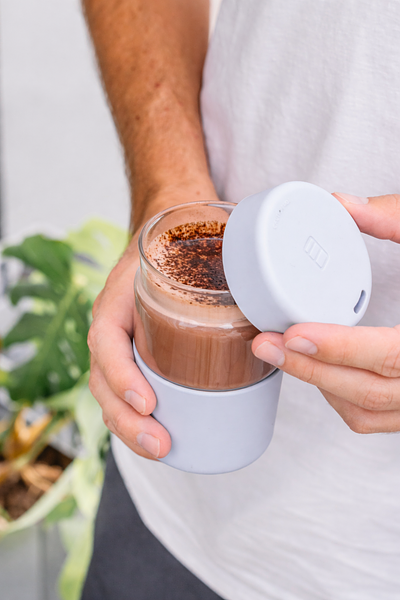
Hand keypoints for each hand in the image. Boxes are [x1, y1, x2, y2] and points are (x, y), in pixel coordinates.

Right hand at [88, 187, 218, 459]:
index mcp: (122, 295)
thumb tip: (283, 287)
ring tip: (163, 449)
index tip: (149, 402)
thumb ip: (229, 256)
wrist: (169, 228)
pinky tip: (163, 438)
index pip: (105, 340)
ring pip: (111, 393)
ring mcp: (125, 341)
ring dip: (130, 428)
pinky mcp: (141, 354)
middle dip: (126, 419)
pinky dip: (138, 419)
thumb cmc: (184, 237)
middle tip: (161, 444)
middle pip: (103, 380)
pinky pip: (129, 390)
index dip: (121, 375)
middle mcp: (116, 323)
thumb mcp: (197, 240)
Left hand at [252, 193, 399, 433]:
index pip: (390, 354)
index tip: (292, 334)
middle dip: (310, 370)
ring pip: (370, 411)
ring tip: (287, 355)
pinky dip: (344, 399)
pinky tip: (324, 372)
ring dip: (324, 387)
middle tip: (267, 344)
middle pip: (370, 390)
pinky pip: (379, 418)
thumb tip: (341, 204)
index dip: (339, 348)